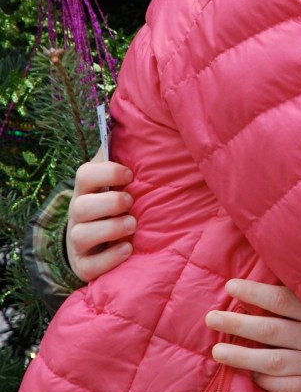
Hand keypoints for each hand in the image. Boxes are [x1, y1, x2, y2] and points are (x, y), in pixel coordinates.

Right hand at [67, 159, 135, 281]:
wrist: (97, 247)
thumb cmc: (114, 207)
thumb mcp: (115, 184)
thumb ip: (119, 160)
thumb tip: (122, 125)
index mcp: (86, 191)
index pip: (85, 174)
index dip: (107, 172)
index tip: (130, 175)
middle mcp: (78, 215)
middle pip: (82, 206)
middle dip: (110, 202)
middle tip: (130, 202)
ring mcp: (78, 242)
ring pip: (83, 235)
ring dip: (112, 228)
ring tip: (132, 225)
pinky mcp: (84, 266)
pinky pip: (91, 265)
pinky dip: (111, 257)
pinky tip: (128, 249)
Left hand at [206, 278, 300, 391]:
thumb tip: (269, 290)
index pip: (282, 299)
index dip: (254, 292)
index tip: (230, 287)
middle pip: (270, 329)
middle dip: (237, 323)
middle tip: (210, 318)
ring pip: (272, 360)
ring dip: (241, 356)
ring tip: (217, 352)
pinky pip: (286, 386)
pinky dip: (266, 381)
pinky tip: (251, 376)